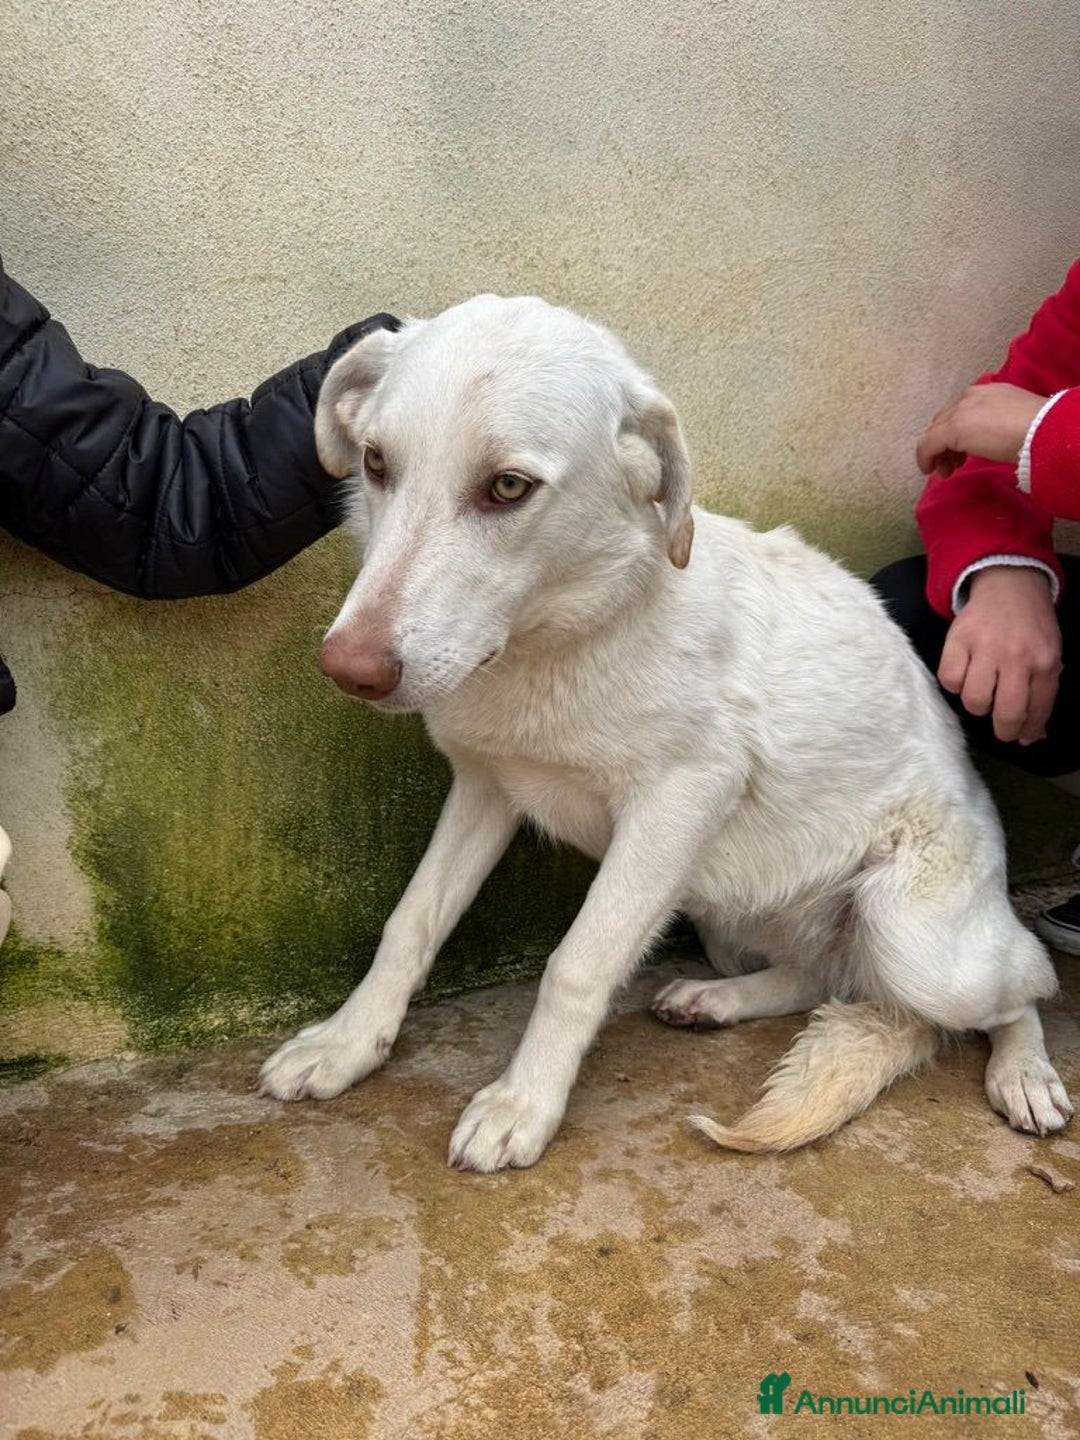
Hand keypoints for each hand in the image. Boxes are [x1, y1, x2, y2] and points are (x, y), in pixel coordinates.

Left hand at [916, 383, 1046, 477]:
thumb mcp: (1012, 419)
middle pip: (944, 420)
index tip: (961, 453)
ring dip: (938, 452)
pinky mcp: (952, 429)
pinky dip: (924, 458)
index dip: (955, 433)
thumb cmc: (1035, 428)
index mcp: (985, 392)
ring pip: (935, 432)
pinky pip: (927, 444)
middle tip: (953, 464)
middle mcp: (970, 396)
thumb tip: (985, 438)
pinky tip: (929, 470)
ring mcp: (960, 411)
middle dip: (945, 443)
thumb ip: (994, 422)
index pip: (960, 410)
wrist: (1041, 429)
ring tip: (946, 471)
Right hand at [938, 566, 1060, 744]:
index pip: (1037, 710)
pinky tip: (965, 675)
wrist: (1009, 582)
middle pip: (1006, 712)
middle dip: (1003, 730)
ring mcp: (985, 647)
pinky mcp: (958, 639)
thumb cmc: (1030, 624)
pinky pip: (950, 680)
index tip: (1021, 736)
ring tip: (983, 693)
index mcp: (1044, 661)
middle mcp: (1016, 656)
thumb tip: (1032, 734)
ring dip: (978, 704)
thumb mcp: (1049, 654)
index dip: (1028, 730)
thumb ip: (1042, 692)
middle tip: (1001, 729)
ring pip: (974, 699)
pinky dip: (955, 684)